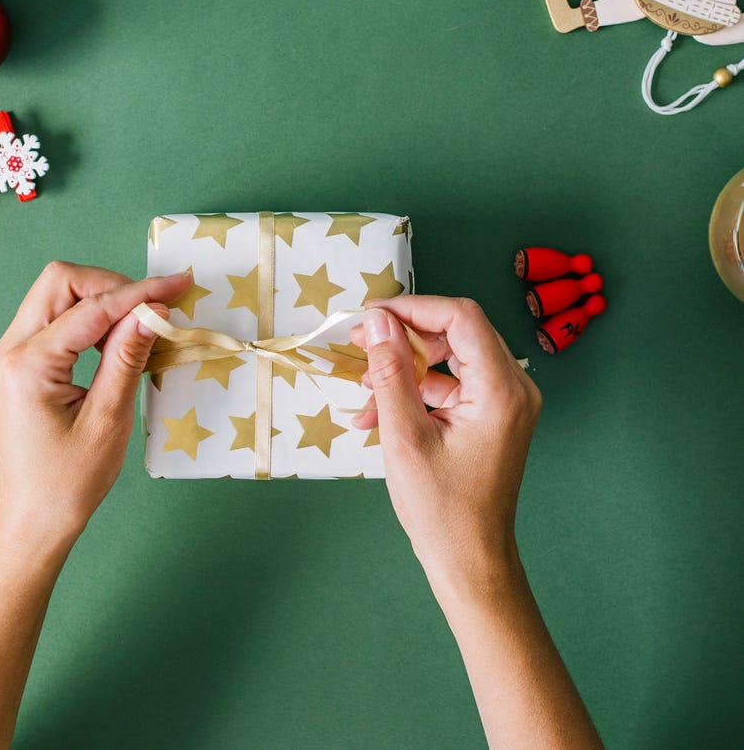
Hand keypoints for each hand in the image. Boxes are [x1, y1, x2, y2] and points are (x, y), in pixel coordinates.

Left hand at [0, 262, 190, 555]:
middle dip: (112, 285)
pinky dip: (90, 317)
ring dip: (101, 299)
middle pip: (61, 281)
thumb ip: (128, 357)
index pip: (91, 308)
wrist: (33, 521)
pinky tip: (118, 338)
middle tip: (154, 308)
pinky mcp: (22, 363)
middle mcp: (12, 349)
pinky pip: (56, 318)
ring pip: (57, 294)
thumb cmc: (69, 482)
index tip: (179, 285)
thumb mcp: (108, 419)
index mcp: (29, 364)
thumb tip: (153, 311)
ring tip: (141, 324)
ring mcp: (12, 354)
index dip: (140, 293)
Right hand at [350, 296, 540, 594]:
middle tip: (358, 343)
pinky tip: (375, 413)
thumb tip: (376, 321)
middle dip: (404, 335)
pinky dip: (415, 391)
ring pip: (451, 358)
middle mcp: (513, 388)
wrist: (471, 562)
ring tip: (361, 387)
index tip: (370, 316)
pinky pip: (452, 385)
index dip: (413, 308)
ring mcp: (505, 403)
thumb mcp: (404, 437)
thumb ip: (390, 372)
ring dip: (404, 366)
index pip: (460, 318)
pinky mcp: (491, 416)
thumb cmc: (441, 510)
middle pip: (457, 332)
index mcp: (501, 390)